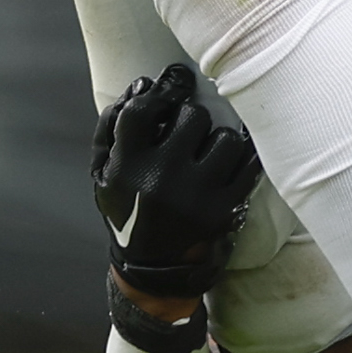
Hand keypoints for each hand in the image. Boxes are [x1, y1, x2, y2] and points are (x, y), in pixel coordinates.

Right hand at [91, 64, 260, 301]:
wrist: (152, 268)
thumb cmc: (127, 210)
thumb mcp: (102, 173)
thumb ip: (112, 126)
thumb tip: (145, 85)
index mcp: (126, 167)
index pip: (142, 109)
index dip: (158, 96)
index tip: (166, 97)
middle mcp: (161, 178)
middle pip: (192, 116)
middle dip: (190, 120)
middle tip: (186, 134)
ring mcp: (197, 195)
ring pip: (226, 137)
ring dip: (218, 140)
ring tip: (208, 152)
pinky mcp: (224, 209)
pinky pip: (249, 164)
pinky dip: (243, 157)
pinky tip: (232, 159)